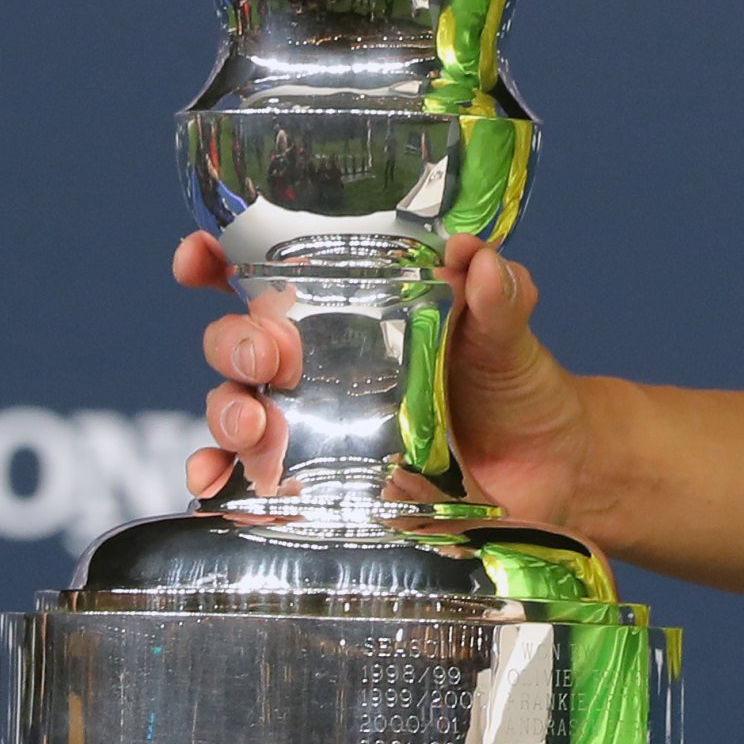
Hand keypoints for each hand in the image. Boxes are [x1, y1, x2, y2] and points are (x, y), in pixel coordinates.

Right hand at [178, 230, 600, 529]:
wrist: (547, 470)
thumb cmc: (514, 384)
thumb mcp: (508, 332)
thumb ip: (498, 295)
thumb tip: (479, 258)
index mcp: (350, 312)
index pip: (266, 276)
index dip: (217, 260)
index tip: (195, 258)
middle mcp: (317, 365)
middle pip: (238, 343)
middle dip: (233, 343)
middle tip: (268, 356)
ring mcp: (313, 426)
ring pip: (235, 407)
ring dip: (226, 411)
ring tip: (255, 424)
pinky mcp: (318, 484)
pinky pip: (247, 480)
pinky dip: (216, 478)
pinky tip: (213, 482)